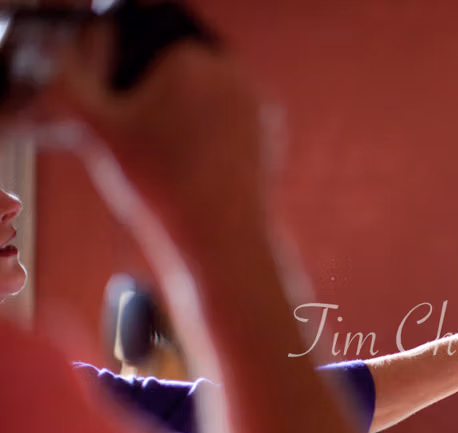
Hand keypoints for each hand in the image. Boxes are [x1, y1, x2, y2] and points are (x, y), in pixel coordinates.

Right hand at [31, 27, 267, 258]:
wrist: (220, 234)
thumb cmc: (160, 185)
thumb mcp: (98, 130)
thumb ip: (73, 83)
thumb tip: (69, 60)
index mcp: (187, 58)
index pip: (147, 56)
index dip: (133, 95)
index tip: (135, 131)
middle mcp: (229, 70)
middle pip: (181, 78)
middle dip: (164, 107)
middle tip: (157, 153)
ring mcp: (255, 99)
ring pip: (206, 102)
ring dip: (190, 123)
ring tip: (178, 164)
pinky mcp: (271, 129)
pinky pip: (231, 125)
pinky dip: (216, 142)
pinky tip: (203, 170)